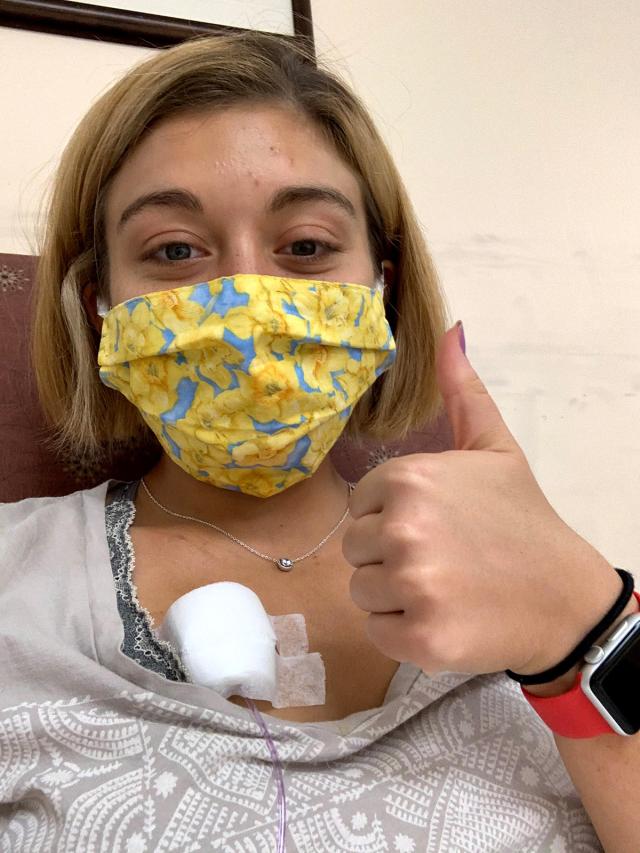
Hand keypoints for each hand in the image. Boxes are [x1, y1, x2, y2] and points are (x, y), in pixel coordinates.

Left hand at [343, 323, 620, 676]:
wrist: (564, 596)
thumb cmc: (522, 520)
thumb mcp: (496, 449)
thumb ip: (462, 392)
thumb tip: (450, 329)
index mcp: (411, 477)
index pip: (359, 504)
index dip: (391, 516)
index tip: (433, 524)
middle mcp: (404, 528)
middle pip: (354, 547)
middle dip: (389, 554)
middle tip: (441, 558)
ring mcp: (412, 585)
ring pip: (361, 589)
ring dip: (394, 593)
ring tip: (443, 586)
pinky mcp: (419, 638)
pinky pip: (375, 631)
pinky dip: (403, 630)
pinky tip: (443, 616)